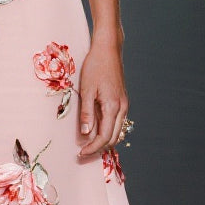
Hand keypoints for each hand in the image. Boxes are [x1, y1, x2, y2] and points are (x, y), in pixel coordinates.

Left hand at [77, 37, 127, 156]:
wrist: (108, 50)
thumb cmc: (95, 66)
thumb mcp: (86, 90)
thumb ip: (87, 113)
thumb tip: (86, 134)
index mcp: (113, 107)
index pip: (105, 137)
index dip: (93, 148)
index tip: (80, 153)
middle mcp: (122, 108)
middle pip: (113, 138)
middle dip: (99, 148)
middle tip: (83, 153)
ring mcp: (124, 105)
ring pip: (117, 131)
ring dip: (104, 141)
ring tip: (87, 144)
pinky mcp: (122, 101)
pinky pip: (116, 122)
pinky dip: (107, 131)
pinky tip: (95, 130)